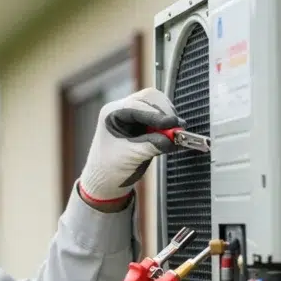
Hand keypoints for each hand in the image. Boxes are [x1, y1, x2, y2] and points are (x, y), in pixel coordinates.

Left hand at [78, 87, 183, 202]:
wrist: (104, 181)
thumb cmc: (109, 169)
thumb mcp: (131, 157)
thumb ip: (152, 145)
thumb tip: (173, 138)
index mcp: (111, 113)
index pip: (138, 106)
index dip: (157, 115)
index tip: (172, 124)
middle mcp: (121, 110)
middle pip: (150, 99)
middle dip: (165, 113)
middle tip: (176, 129)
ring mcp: (132, 115)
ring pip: (157, 106)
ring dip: (167, 118)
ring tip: (174, 134)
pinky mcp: (142, 124)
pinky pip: (159, 116)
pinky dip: (166, 125)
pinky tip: (171, 136)